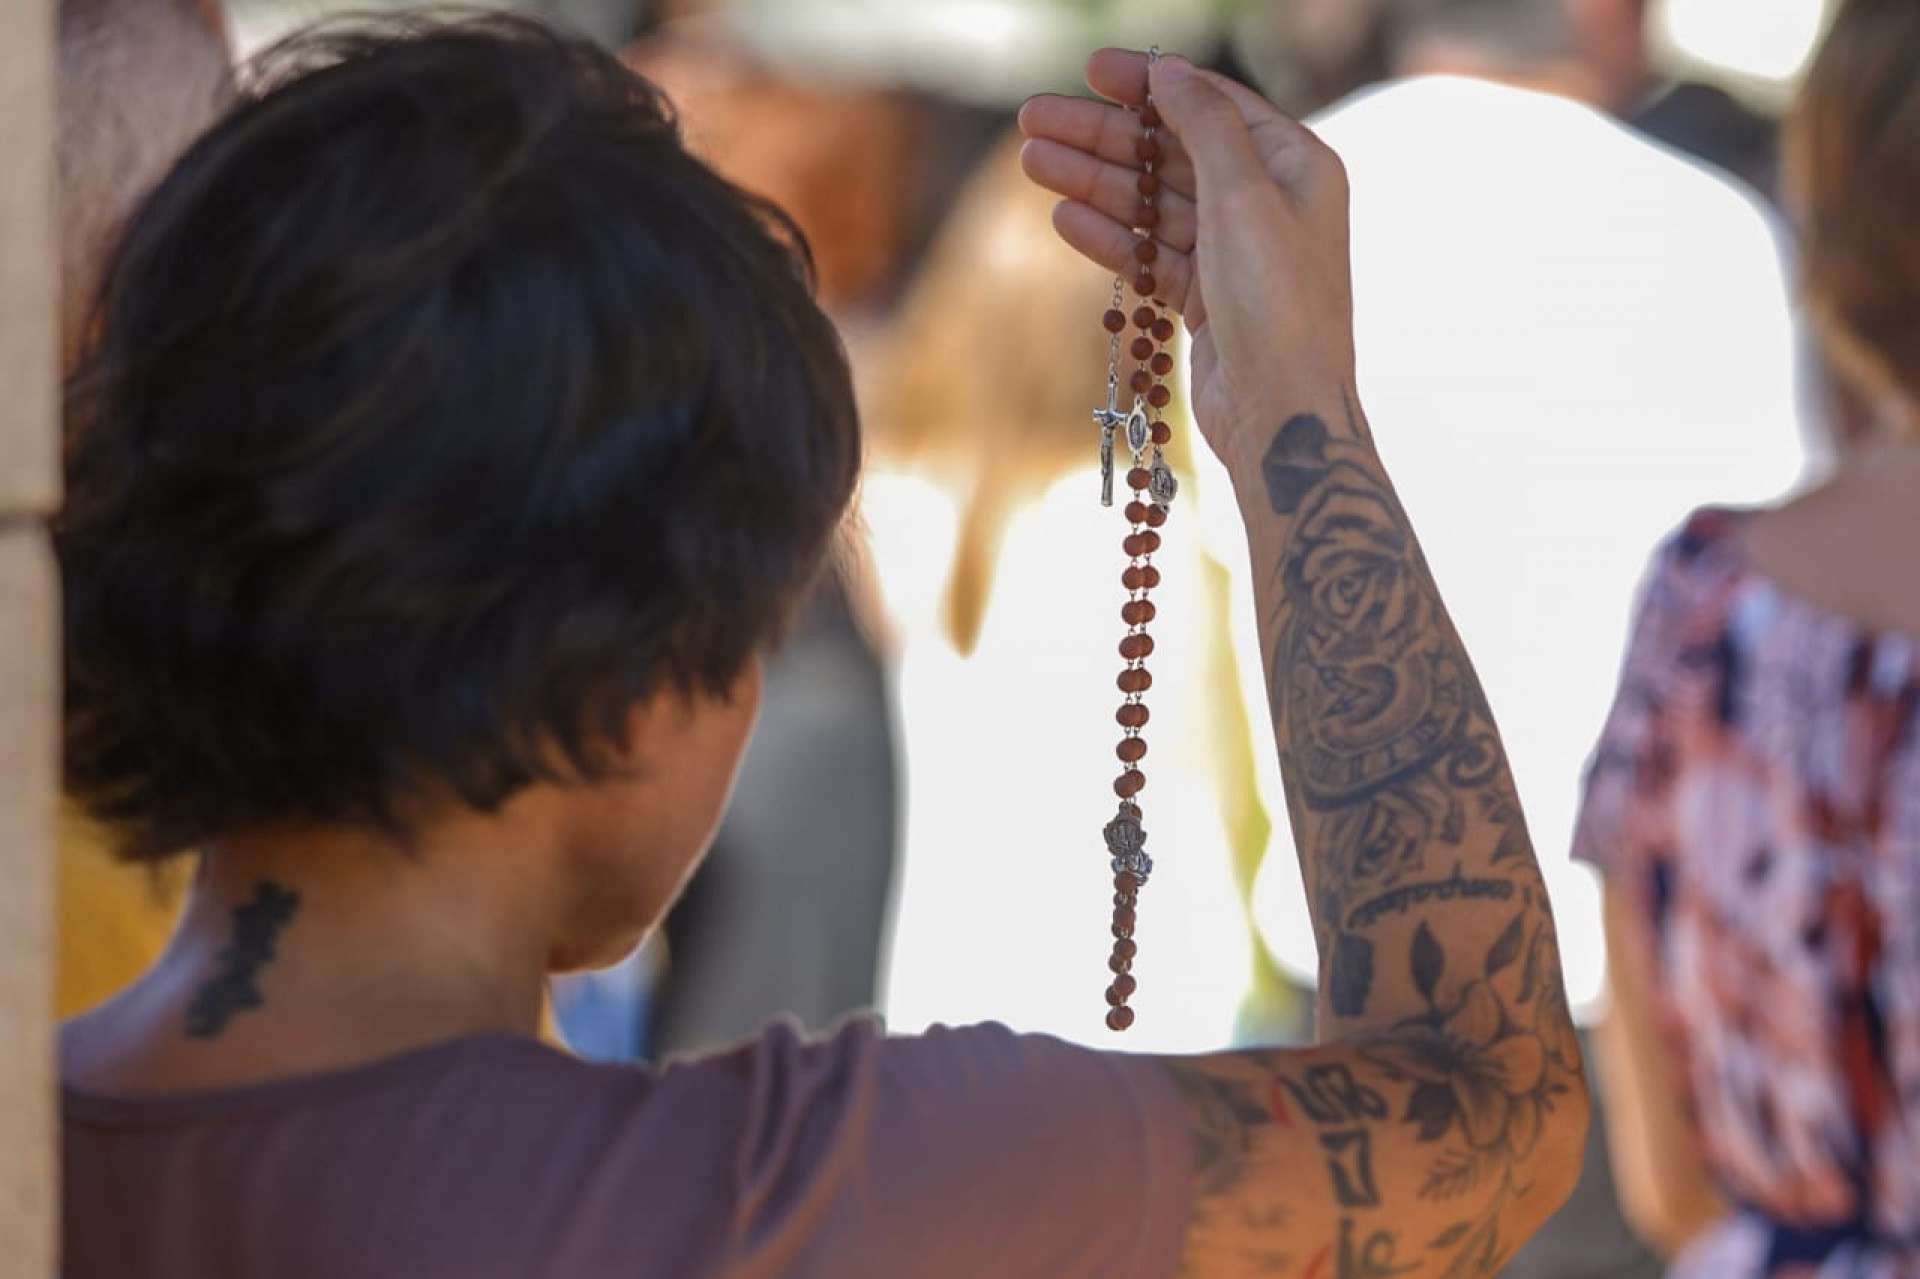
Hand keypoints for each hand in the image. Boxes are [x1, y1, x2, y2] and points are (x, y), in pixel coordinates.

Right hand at [1019, 50, 1357, 472]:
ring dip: (1094, 183)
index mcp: (1295, 166)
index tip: (1091, 71)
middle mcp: (1268, 204)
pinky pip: (1150, 254)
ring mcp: (1235, 254)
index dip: (1150, 84)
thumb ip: (1205, 126)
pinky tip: (1063, 219)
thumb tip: (1170, 72)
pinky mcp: (1208, 301)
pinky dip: (1109, 237)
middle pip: (1173, 153)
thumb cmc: (1278, 303)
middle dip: (1104, 136)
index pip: (1212, 104)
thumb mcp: (1243, 196)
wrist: (1283, 414)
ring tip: (1033, 164)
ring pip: (1154, 204)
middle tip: (1032, 121)